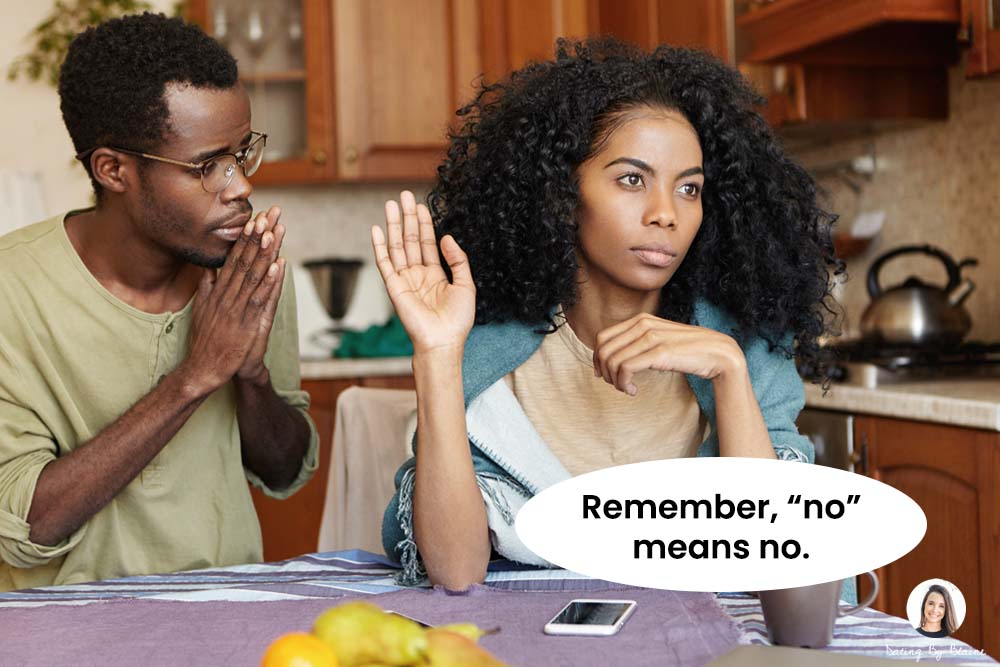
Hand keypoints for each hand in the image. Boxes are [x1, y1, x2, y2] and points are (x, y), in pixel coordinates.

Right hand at [182, 206, 285, 394]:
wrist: (204, 368)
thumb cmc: (206, 340)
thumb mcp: (202, 309)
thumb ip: (206, 287)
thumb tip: (209, 268)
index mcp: (219, 290)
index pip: (234, 258)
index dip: (246, 237)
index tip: (257, 218)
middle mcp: (227, 294)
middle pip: (245, 259)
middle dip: (259, 235)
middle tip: (271, 213)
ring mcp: (237, 307)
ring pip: (253, 274)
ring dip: (265, 251)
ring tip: (275, 230)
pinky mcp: (247, 322)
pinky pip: (260, 298)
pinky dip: (269, 281)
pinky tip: (278, 266)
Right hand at [371, 191, 474, 353]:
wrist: (443, 341)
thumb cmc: (457, 320)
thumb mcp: (466, 285)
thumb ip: (457, 260)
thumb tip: (446, 237)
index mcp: (435, 275)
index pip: (427, 243)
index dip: (424, 224)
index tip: (420, 205)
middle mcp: (418, 274)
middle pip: (411, 240)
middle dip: (407, 217)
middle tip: (403, 195)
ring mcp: (405, 280)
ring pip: (397, 246)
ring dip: (394, 225)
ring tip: (391, 204)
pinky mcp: (394, 287)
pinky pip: (384, 263)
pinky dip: (379, 246)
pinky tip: (377, 229)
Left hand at [592, 313, 745, 395]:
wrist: (718, 353)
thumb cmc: (686, 351)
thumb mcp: (658, 341)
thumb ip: (637, 344)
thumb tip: (611, 360)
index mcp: (640, 320)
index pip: (602, 337)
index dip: (598, 358)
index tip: (605, 374)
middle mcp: (643, 325)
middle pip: (603, 350)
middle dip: (604, 371)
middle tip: (616, 385)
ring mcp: (651, 337)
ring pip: (612, 360)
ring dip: (615, 381)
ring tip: (626, 389)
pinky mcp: (659, 352)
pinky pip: (626, 369)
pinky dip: (624, 384)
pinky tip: (633, 391)